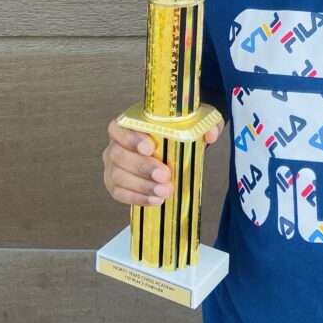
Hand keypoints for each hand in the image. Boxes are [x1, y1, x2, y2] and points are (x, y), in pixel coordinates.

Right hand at [102, 117, 224, 205]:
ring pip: (118, 177)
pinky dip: (138, 198)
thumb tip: (210, 134)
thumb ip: (204, 124)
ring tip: (165, 191)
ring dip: (142, 186)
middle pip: (118, 155)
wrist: (173, 147)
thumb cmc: (177, 131)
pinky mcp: (116, 185)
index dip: (131, 138)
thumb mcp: (194, 122)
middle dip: (142, 167)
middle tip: (165, 175)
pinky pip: (120, 194)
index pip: (119, 128)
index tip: (150, 147)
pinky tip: (156, 200)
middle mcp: (116, 144)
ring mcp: (112, 166)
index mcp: (128, 124)